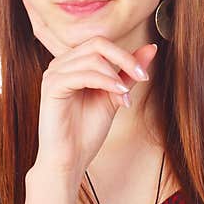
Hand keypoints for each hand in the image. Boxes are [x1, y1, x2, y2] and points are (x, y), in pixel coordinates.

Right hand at [19, 0, 157, 180]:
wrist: (69, 159)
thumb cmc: (87, 131)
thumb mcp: (114, 95)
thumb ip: (128, 72)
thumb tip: (151, 48)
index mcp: (72, 64)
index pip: (101, 43)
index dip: (125, 54)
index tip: (145, 74)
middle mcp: (60, 64)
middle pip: (97, 44)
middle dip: (124, 59)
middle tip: (142, 77)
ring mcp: (53, 74)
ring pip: (92, 58)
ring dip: (115, 76)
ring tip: (125, 96)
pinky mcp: (51, 87)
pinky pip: (82, 74)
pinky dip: (104, 82)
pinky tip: (117, 95)